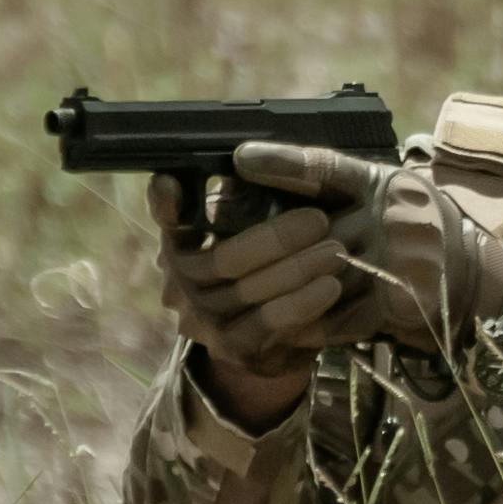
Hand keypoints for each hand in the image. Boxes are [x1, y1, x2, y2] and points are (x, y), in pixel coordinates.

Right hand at [151, 175, 352, 425]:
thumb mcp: (261, 222)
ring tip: (337, 250)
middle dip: (274, 239)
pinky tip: (330, 286)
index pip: (168, 221)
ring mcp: (204, 321)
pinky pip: (266, 324)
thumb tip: (250, 155)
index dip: (165, 204)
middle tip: (319, 220)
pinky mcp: (234, 349)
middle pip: (221, 260)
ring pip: (245, 292)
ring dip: (295, 269)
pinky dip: (301, 304)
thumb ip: (252, 193)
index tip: (172, 181)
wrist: (286, 336)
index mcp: (184, 243)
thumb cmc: (276, 261)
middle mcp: (182, 283)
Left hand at [229, 142, 502, 356]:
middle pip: (316, 228)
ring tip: (238, 294)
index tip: (239, 158)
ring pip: (326, 274)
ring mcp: (403, 258)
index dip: (283, 161)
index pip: (326, 166)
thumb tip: (266, 177)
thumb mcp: (386, 197)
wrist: (477, 279)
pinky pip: (349, 315)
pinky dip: (317, 323)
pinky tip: (286, 328)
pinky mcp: (407, 299)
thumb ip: (341, 192)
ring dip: (283, 288)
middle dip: (267, 243)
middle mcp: (395, 214)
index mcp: (384, 182)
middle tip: (218, 252)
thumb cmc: (418, 234)